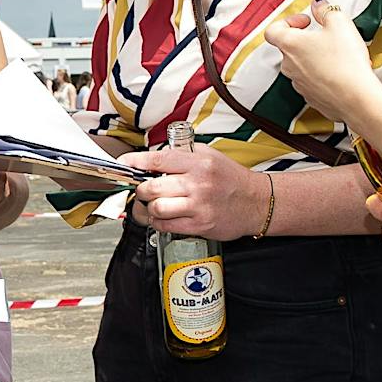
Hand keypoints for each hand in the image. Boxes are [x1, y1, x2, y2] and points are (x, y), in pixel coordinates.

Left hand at [123, 143, 268, 238]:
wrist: (257, 202)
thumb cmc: (231, 179)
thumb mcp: (209, 156)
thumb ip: (181, 156)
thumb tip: (152, 160)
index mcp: (198, 162)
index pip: (157, 160)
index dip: (135, 162)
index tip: (124, 164)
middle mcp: (197, 183)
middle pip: (152, 187)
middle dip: (141, 189)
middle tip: (142, 190)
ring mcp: (198, 206)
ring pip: (156, 208)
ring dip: (148, 208)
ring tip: (152, 205)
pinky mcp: (199, 225)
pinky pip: (166, 226)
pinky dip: (158, 222)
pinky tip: (163, 217)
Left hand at [264, 0, 375, 121]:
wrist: (356, 98)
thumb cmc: (346, 62)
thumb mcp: (340, 24)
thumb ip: (325, 10)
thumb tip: (319, 5)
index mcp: (290, 45)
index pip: (273, 31)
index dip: (288, 22)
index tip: (306, 21)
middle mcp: (289, 66)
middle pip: (289, 48)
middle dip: (305, 40)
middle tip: (325, 36)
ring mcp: (299, 85)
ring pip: (301, 66)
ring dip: (315, 58)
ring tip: (337, 55)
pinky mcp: (312, 98)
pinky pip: (313, 82)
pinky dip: (323, 75)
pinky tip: (341, 72)